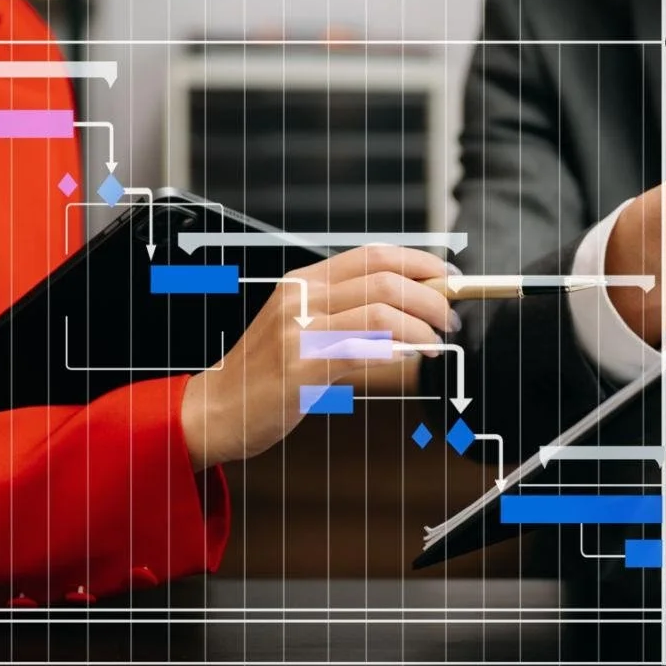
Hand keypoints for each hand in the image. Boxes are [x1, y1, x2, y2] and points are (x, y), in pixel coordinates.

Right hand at [179, 245, 453, 469]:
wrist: (215, 410)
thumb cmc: (264, 375)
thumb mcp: (302, 330)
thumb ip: (346, 315)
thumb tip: (409, 312)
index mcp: (303, 283)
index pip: (373, 254)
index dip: (420, 262)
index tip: (449, 279)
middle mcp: (300, 298)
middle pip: (384, 278)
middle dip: (431, 296)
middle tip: (449, 319)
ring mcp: (298, 330)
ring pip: (381, 311)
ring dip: (421, 326)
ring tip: (436, 344)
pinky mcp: (300, 366)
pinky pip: (363, 350)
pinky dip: (397, 352)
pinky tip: (410, 360)